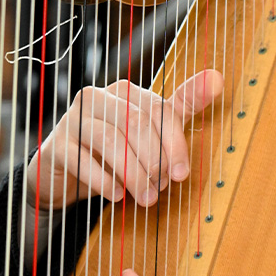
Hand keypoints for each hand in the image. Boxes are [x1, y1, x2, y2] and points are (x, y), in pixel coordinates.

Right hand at [25, 70, 223, 209]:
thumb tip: (219, 77)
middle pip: (136, 122)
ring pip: (111, 140)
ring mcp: (74, 119)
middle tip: (161, 189)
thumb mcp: (151, 132)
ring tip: (145, 198)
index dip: (174, 143)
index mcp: (126, 91)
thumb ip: (183, 107)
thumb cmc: (115, 153)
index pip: (159, 109)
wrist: (64, 177)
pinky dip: (103, 180)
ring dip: (133, 173)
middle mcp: (98, 98)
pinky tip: (116, 196)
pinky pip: (82, 159)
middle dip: (154, 159)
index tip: (183, 174)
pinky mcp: (56, 144)